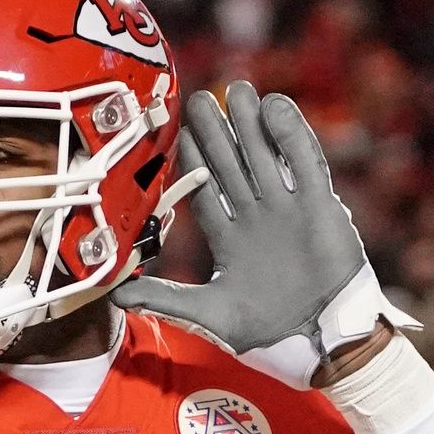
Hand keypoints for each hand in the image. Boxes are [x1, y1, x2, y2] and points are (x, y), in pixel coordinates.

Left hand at [113, 81, 417, 389]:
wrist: (319, 343)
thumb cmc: (267, 333)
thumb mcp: (207, 313)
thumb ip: (164, 299)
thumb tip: (114, 296)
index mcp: (231, 242)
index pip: (207, 192)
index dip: (194, 162)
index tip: (177, 133)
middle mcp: (258, 220)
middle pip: (234, 166)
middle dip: (218, 133)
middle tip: (199, 99)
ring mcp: (289, 211)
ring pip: (266, 157)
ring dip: (251, 125)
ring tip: (236, 90)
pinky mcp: (319, 207)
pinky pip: (304, 162)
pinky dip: (291, 134)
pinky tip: (274, 106)